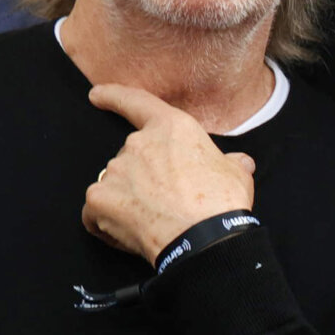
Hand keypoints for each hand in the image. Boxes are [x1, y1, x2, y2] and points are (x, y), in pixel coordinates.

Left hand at [82, 84, 256, 260]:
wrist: (204, 239)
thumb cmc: (223, 203)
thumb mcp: (237, 174)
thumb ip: (231, 162)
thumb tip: (240, 162)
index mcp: (171, 128)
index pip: (136, 102)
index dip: (114, 97)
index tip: (97, 95)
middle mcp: (138, 143)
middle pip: (131, 156)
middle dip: (143, 176)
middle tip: (166, 200)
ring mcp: (115, 171)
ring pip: (115, 184)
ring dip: (127, 199)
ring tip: (152, 221)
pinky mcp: (98, 200)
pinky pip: (95, 211)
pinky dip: (106, 222)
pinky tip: (129, 235)